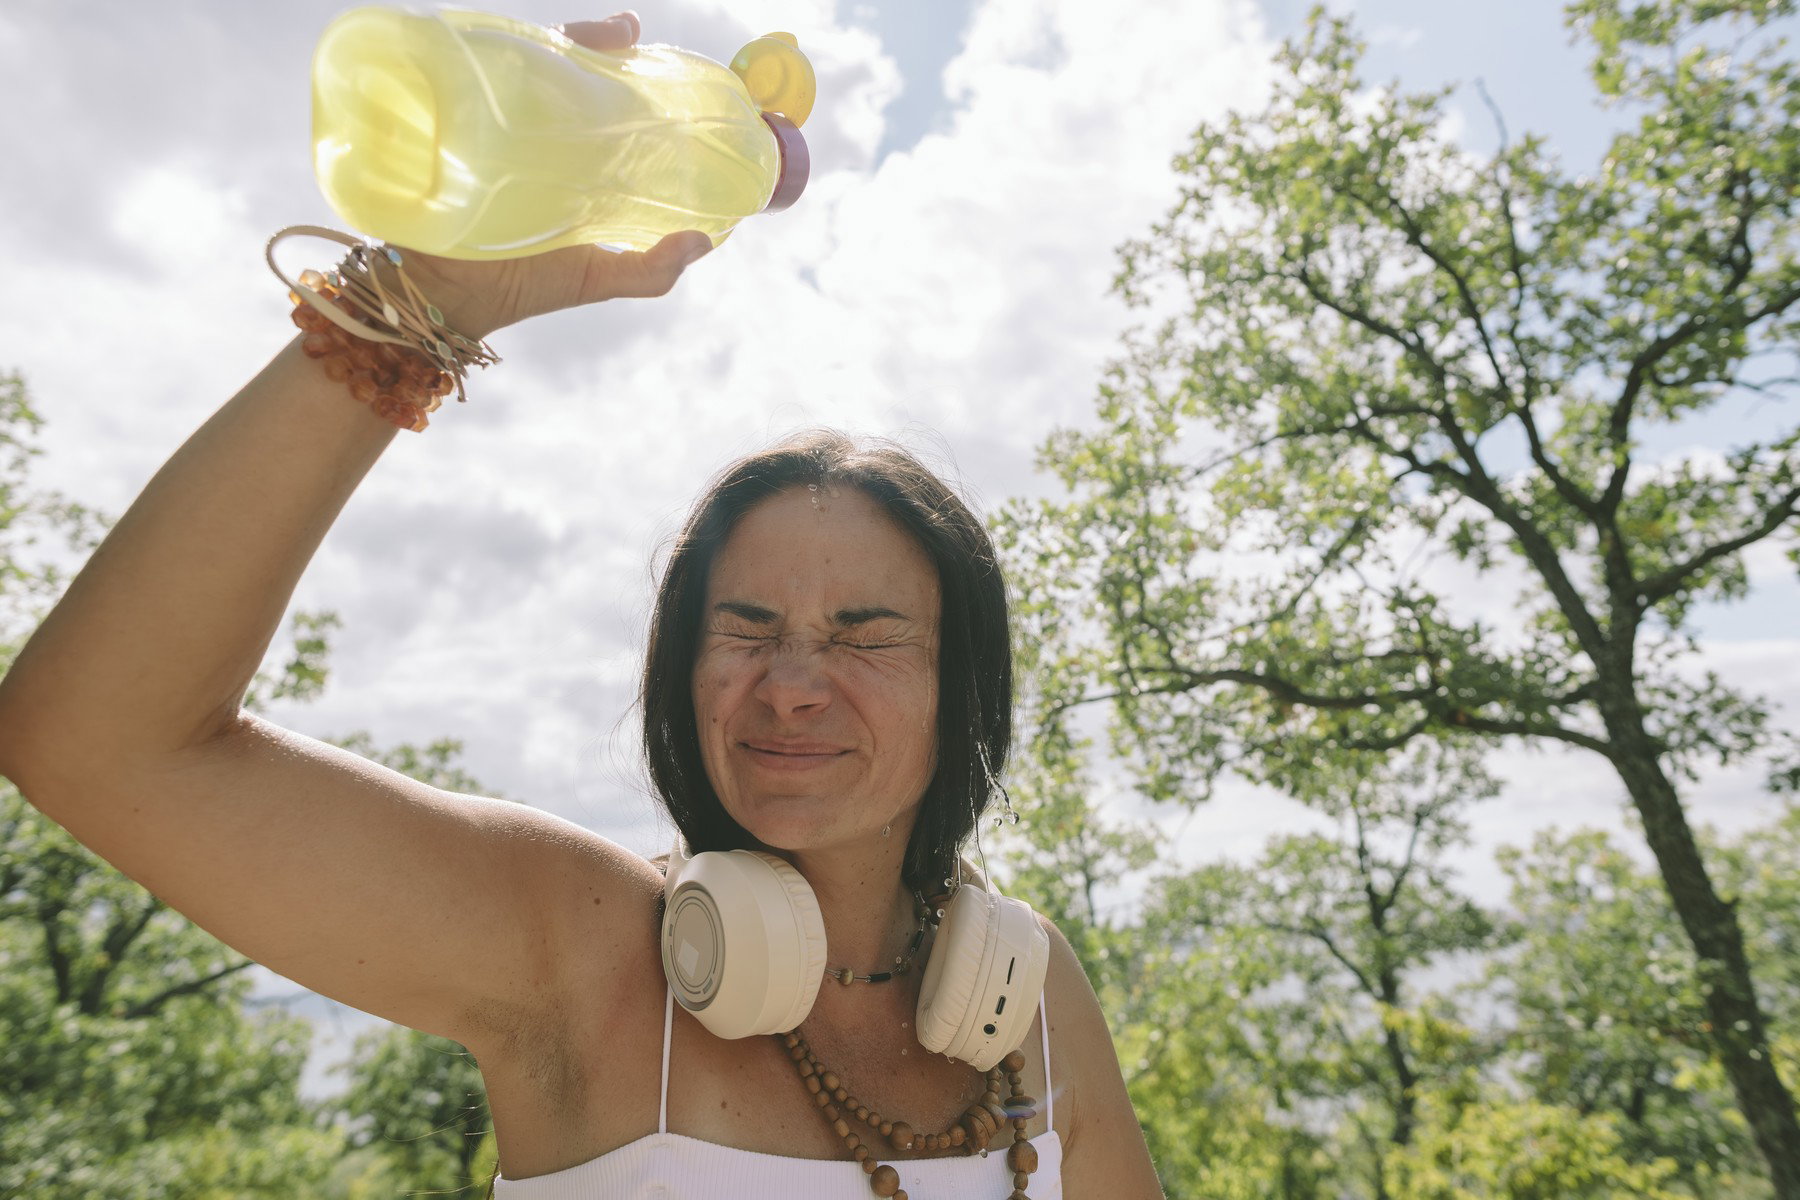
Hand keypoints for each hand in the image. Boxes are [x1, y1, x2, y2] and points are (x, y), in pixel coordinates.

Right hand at [384, 12, 712, 338]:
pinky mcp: (456, 128)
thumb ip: (650, 268)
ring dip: (555, 44)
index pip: (599, 108)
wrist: (444, 299)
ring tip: (592, 35)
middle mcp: (531, 139)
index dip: (625, 78)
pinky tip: (523, 48)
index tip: (649, 54)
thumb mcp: (594, 278)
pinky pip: (475, 82)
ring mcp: (492, 129)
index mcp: (568, 165)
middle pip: (561, 75)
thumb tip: (702, 240)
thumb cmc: (519, 287)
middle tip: (624, 34)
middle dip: (592, 46)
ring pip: (523, 70)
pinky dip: (496, 59)